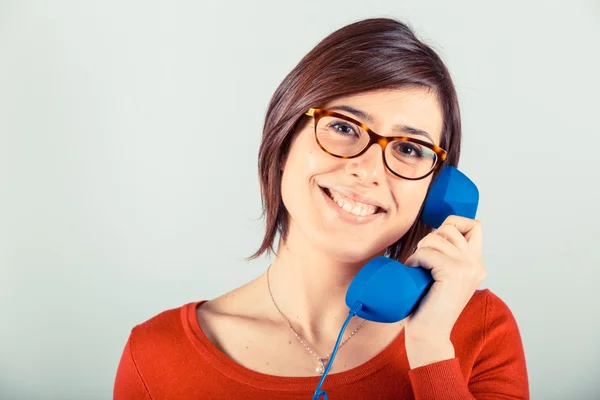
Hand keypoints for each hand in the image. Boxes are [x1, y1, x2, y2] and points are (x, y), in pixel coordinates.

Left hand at [403, 215, 485, 367]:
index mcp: (476, 264)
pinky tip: (415, 273)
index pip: (474, 225)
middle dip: (430, 239)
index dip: (452, 224)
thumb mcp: (443, 275)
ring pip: (436, 237)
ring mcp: (468, 268)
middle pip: (450, 227)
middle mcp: (477, 264)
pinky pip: (427, 252)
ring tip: (418, 269)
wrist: (429, 335)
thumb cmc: (428, 305)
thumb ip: (448, 255)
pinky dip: (415, 260)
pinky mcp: (454, 273)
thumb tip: (437, 230)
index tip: (436, 243)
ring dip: (420, 250)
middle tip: (423, 262)